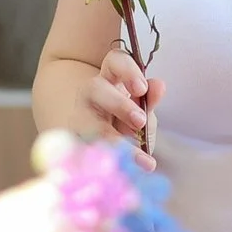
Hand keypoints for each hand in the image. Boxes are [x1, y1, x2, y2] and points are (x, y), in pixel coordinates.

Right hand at [86, 49, 163, 167]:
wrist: (101, 147)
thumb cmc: (125, 121)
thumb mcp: (141, 109)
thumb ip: (149, 99)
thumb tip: (159, 85)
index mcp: (110, 78)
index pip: (115, 61)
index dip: (128, 70)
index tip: (142, 89)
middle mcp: (90, 95)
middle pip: (95, 88)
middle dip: (119, 104)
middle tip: (140, 121)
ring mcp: (78, 119)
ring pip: (84, 122)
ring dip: (111, 139)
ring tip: (139, 158)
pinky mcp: (73, 145)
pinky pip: (83, 152)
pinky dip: (104, 162)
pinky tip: (123, 171)